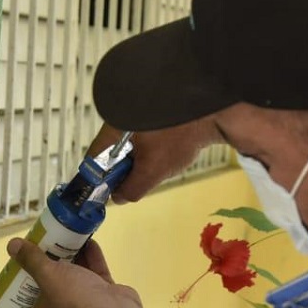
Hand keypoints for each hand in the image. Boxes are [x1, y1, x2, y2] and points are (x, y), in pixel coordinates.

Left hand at [8, 238, 156, 307]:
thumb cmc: (72, 299)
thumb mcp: (47, 276)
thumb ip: (32, 260)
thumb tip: (12, 245)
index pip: (28, 297)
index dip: (27, 277)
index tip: (27, 258)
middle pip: (54, 283)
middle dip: (53, 262)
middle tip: (48, 241)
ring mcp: (85, 305)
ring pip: (76, 277)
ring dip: (74, 257)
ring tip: (68, 236)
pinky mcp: (104, 296)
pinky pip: (95, 274)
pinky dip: (92, 258)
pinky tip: (89, 241)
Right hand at [87, 120, 219, 203]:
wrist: (214, 110)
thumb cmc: (177, 137)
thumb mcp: (152, 170)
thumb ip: (131, 188)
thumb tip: (118, 197)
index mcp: (112, 126)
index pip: (94, 157)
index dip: (99, 178)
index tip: (111, 191)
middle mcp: (119, 116)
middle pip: (111, 152)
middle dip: (125, 169)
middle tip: (141, 178)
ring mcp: (136, 113)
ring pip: (129, 146)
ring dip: (141, 159)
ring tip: (160, 161)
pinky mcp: (153, 114)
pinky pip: (144, 137)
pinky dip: (153, 148)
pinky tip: (169, 149)